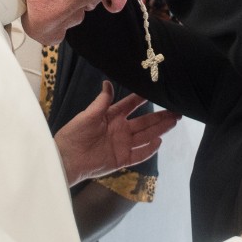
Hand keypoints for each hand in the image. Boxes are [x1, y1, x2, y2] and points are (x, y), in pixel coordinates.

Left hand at [55, 81, 179, 185]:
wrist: (65, 159)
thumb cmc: (74, 134)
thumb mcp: (88, 115)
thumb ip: (101, 102)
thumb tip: (107, 82)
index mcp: (112, 116)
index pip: (131, 105)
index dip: (143, 98)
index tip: (157, 90)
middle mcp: (121, 129)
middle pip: (144, 122)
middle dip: (160, 116)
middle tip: (176, 109)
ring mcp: (123, 145)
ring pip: (145, 136)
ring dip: (159, 129)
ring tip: (174, 121)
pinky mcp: (122, 159)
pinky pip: (138, 155)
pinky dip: (149, 150)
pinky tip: (159, 142)